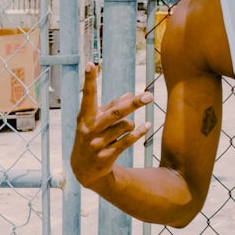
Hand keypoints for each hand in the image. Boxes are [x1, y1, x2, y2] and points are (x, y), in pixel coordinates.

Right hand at [70, 63, 152, 190]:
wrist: (84, 170)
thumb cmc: (92, 137)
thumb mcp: (96, 121)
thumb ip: (111, 107)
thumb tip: (129, 95)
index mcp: (85, 116)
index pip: (87, 95)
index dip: (89, 80)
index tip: (90, 64)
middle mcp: (89, 129)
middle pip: (116, 112)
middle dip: (134, 104)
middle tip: (149, 96)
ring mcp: (97, 144)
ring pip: (124, 126)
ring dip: (131, 124)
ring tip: (130, 126)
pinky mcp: (106, 156)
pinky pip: (128, 141)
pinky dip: (139, 132)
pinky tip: (146, 126)